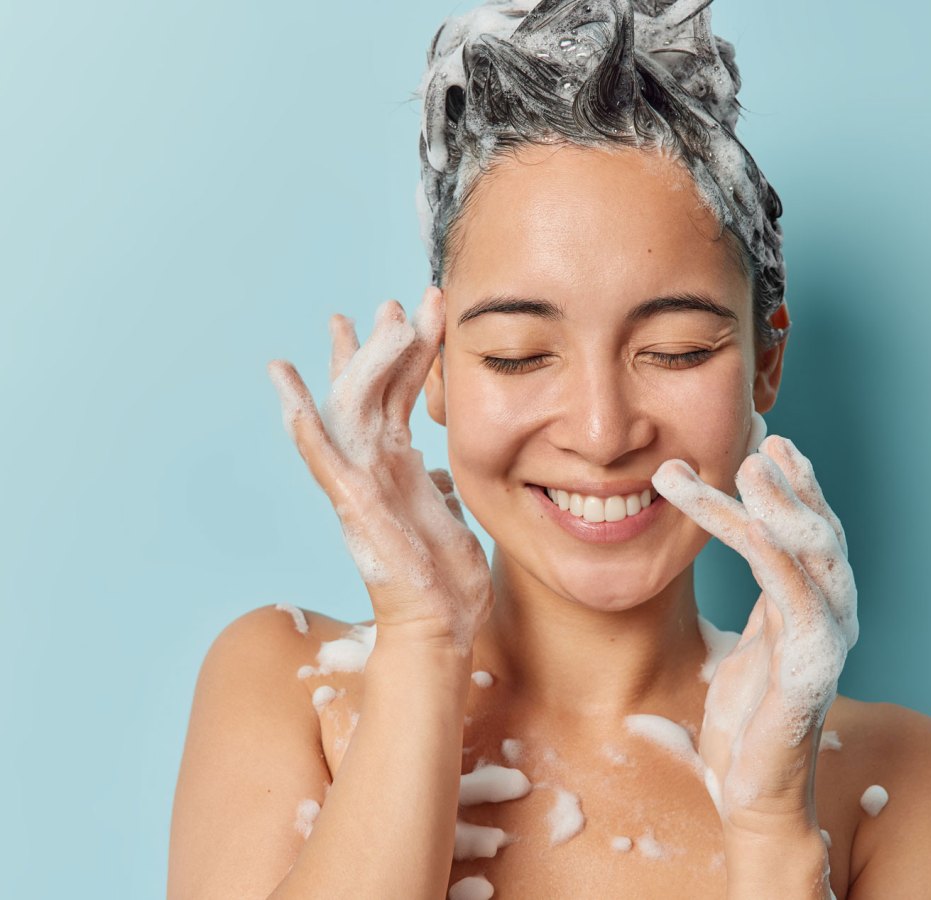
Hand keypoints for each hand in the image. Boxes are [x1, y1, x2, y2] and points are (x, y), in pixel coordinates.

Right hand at [266, 287, 493, 653]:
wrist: (438, 627)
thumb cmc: (446, 582)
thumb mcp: (451, 519)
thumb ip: (439, 490)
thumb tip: (441, 476)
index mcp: (398, 466)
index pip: (398, 395)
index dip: (407, 352)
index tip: (417, 311)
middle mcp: (375, 468)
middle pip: (370, 390)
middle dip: (377, 343)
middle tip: (384, 301)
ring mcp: (361, 484)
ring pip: (349, 409)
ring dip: (352, 363)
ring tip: (352, 320)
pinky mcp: (356, 507)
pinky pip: (323, 460)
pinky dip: (305, 425)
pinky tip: (288, 391)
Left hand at [651, 435, 857, 827]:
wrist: (752, 795)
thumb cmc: (744, 726)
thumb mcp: (745, 649)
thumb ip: (752, 607)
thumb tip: (732, 564)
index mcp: (814, 610)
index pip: (811, 534)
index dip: (796, 486)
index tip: (772, 440)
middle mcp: (831, 616)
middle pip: (820, 532)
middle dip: (791, 483)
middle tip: (761, 439)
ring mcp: (826, 638)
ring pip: (808, 551)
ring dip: (778, 502)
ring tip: (751, 461)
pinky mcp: (808, 663)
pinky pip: (789, 589)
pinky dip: (769, 545)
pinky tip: (745, 512)